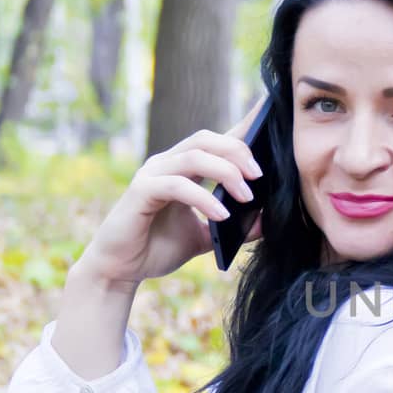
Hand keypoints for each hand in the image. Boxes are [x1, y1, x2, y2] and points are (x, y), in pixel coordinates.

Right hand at [75, 113, 265, 288]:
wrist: (121, 270)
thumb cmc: (159, 247)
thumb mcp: (208, 237)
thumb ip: (236, 227)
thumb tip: (270, 221)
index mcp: (184, 168)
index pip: (216, 140)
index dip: (242, 128)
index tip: (271, 122)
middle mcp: (167, 163)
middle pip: (206, 139)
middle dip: (238, 152)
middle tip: (260, 176)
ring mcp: (152, 174)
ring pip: (194, 156)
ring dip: (226, 173)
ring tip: (246, 197)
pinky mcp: (141, 191)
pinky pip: (177, 185)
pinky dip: (203, 198)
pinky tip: (221, 215)